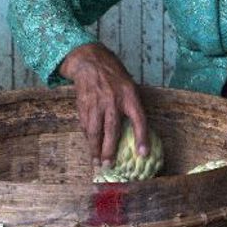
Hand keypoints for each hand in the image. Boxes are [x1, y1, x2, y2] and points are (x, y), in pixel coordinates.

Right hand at [59, 42, 147, 167]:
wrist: (89, 62)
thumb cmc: (113, 75)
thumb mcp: (129, 85)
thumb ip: (131, 105)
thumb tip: (136, 130)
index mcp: (129, 94)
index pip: (139, 119)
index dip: (142, 137)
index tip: (143, 154)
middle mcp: (113, 100)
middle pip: (112, 130)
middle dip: (110, 150)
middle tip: (110, 165)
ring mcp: (96, 103)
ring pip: (95, 131)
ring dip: (95, 148)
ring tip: (97, 162)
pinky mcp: (83, 105)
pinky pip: (85, 125)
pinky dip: (88, 138)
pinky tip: (90, 146)